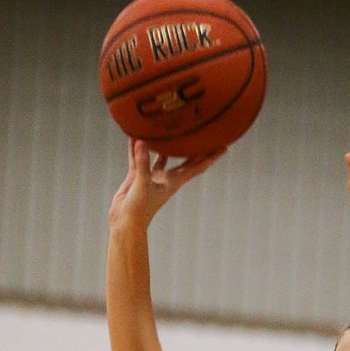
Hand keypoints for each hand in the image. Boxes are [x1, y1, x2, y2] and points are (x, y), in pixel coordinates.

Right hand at [108, 137, 224, 233]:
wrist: (126, 222)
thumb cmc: (139, 209)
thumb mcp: (142, 185)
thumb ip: (143, 163)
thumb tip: (142, 142)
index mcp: (174, 181)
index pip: (197, 167)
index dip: (210, 157)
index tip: (224, 147)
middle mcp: (166, 178)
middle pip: (185, 159)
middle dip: (195, 148)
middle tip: (205, 132)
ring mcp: (153, 177)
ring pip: (162, 156)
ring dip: (166, 144)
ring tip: (171, 128)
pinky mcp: (139, 176)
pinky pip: (139, 157)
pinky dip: (137, 147)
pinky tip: (135, 135)